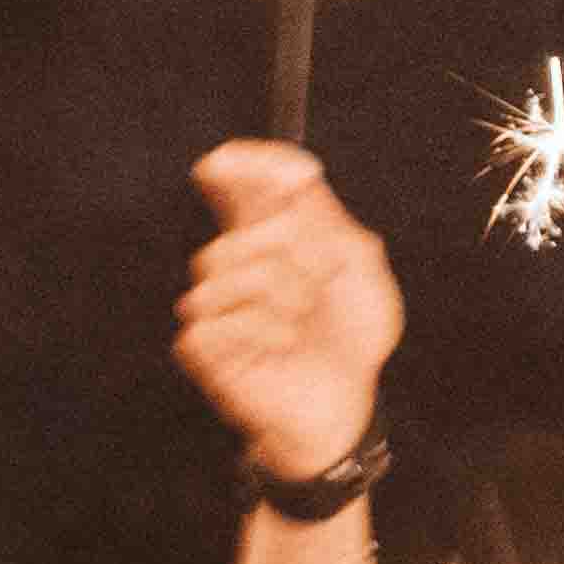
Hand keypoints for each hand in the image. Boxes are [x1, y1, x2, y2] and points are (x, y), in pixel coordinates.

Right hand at [176, 141, 397, 478]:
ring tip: (304, 317)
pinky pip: (217, 318)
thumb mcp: (360, 264)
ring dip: (281, 290)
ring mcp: (216, 307)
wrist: (347, 404)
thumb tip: (298, 172)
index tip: (226, 159)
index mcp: (272, 236)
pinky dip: (262, 330)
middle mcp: (237, 265)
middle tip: (326, 275)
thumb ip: (328, 214)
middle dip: (291, 244)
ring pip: (221, 267)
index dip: (235, 164)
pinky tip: (283, 344)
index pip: (237, 184)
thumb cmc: (351, 336)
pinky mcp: (203, 349)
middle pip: (239, 226)